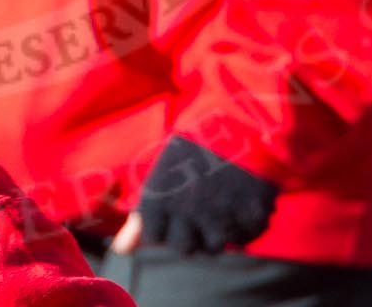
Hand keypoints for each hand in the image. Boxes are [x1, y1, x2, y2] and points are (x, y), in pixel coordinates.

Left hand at [110, 135, 279, 256]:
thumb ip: (140, 219)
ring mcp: (221, 218)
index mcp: (159, 201)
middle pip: (184, 249)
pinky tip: (239, 202)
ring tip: (218, 206)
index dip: (163, 225)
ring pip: (214, 248)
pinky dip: (242, 226)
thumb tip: (120, 250)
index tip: (171, 208)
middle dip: (190, 235)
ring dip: (216, 233)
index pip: (154, 236)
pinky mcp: (250, 218)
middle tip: (197, 211)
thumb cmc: (192, 148)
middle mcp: (188, 214)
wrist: (239, 122)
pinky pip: (244, 238)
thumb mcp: (160, 175)